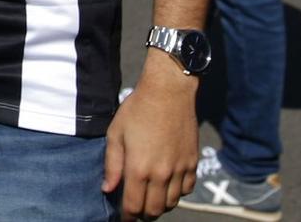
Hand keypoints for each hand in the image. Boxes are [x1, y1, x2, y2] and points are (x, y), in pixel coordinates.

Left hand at [102, 55, 199, 220]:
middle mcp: (161, 173)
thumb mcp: (116, 133)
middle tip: (136, 209)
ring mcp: (179, 169)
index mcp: (138, 168)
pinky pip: (187, 190)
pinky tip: (168, 185)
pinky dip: (177, 193)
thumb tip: (108, 189)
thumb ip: (112, 165)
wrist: (169, 91)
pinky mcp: (192, 162)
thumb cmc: (138, 109)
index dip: (127, 216)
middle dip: (143, 214)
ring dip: (160, 205)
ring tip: (150, 198)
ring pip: (171, 203)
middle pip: (153, 210)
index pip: (133, 206)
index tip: (124, 217)